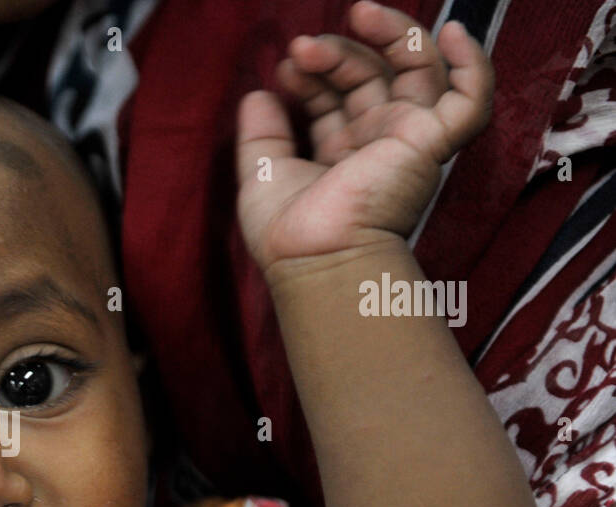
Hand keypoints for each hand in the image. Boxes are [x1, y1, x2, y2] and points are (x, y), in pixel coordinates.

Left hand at [236, 1, 493, 272]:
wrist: (314, 259)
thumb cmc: (288, 234)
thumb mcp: (261, 172)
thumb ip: (260, 133)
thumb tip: (257, 93)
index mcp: (342, 153)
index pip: (337, 95)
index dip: (313, 73)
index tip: (285, 67)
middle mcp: (379, 144)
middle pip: (371, 76)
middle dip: (337, 52)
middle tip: (303, 46)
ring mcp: (408, 141)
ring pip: (417, 71)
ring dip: (390, 35)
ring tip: (357, 13)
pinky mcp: (432, 144)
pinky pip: (471, 99)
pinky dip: (472, 62)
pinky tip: (450, 32)